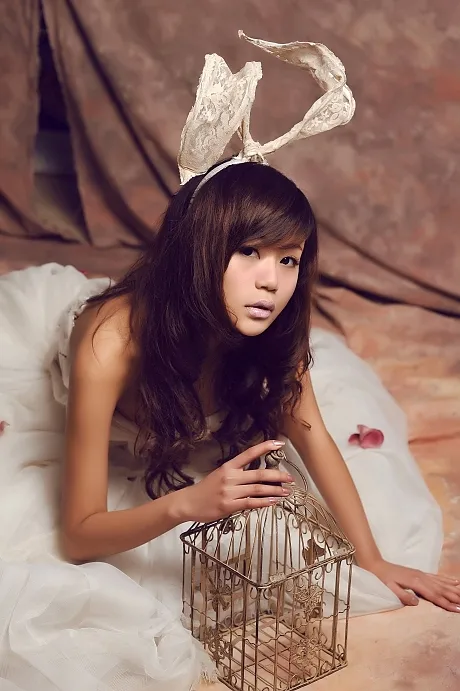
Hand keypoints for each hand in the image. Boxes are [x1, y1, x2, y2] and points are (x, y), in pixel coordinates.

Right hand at [178, 440, 293, 522]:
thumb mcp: (220, 475)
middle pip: (259, 474)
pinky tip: (273, 502)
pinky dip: (264, 502)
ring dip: (274, 490)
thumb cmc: (206, 489)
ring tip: (286, 492)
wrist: (189, 502)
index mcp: (228, 466)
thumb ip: (238, 474)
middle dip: (277, 476)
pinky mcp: (229, 505)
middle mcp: (230, 477)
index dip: (265, 447)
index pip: (249, 453)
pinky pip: (250, 503)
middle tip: (290, 478)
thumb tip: (258, 476)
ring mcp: (230, 491)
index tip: (279, 444)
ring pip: (257, 489)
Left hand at [366, 559, 459, 612]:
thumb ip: (403, 596)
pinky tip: (455, 582)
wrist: (376, 565)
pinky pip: (437, 577)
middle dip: (455, 597)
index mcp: (415, 583)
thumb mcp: (389, 589)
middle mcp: (421, 577)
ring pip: (441, 583)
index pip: (434, 596)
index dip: (446, 603)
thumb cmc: (382, 579)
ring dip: (454, 589)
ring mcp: (422, 574)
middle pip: (442, 589)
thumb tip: (417, 603)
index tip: (458, 609)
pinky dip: (447, 579)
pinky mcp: (420, 573)